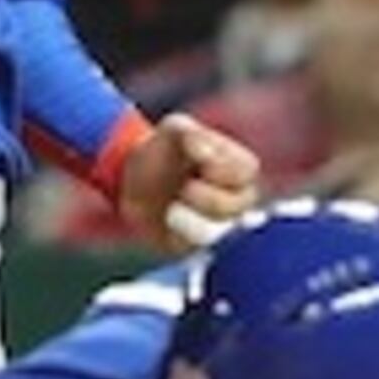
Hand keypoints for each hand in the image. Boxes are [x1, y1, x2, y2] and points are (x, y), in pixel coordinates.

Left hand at [124, 113, 261, 249]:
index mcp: (235, 167)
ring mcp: (213, 225)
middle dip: (208, 198)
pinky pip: (188, 247)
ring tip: (171, 211)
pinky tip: (166, 222)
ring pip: (213, 233)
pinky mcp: (190, 245)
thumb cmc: (163, 150)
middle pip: (237, 207)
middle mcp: (232, 199)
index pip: (247, 170)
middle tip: (185, 188)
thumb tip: (206, 153)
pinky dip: (174, 234)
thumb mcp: (174, 131)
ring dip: (190, 221)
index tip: (200, 161)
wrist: (130, 180)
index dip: (224, 168)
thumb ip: (191, 134)